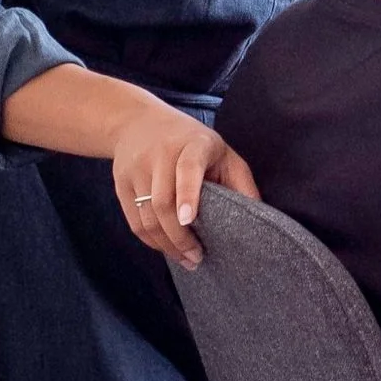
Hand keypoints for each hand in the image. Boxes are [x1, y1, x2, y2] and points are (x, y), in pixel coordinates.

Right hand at [109, 105, 259, 271]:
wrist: (138, 122)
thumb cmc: (192, 143)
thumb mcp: (222, 152)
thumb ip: (241, 182)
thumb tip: (260, 217)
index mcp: (193, 143)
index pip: (188, 168)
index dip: (188, 194)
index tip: (189, 220)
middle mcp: (160, 154)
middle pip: (163, 202)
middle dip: (179, 237)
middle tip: (196, 258)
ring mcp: (136, 168)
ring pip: (146, 216)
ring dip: (165, 245)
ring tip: (184, 258)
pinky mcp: (120, 182)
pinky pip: (133, 221)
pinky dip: (150, 240)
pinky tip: (166, 248)